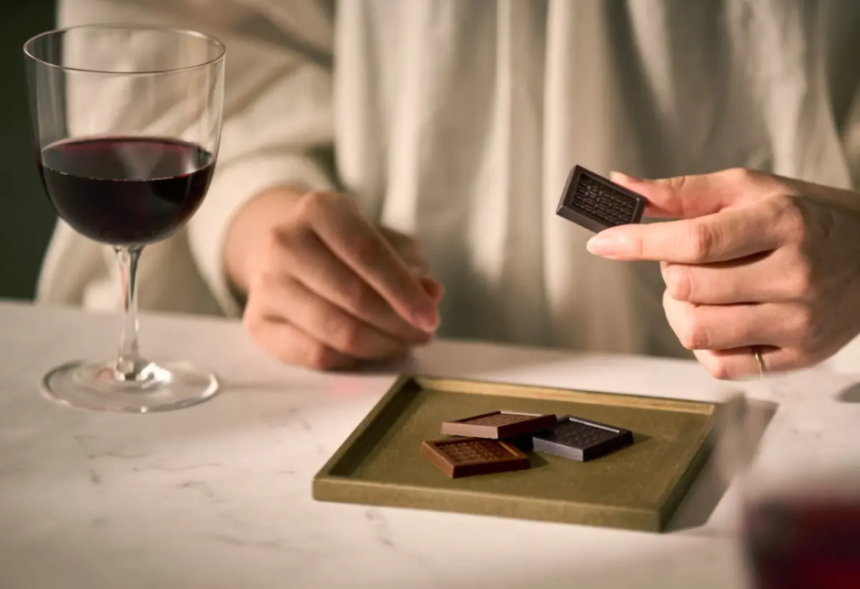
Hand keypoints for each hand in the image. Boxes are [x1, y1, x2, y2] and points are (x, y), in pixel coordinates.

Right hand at [226, 187, 442, 369]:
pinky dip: (350, 360)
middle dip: (397, 323)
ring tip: (402, 344)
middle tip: (423, 335)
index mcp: (319, 210)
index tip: (430, 317)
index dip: (403, 290)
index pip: (366, 252)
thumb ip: (412, 267)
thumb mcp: (387, 243)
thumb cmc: (348, 248)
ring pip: (335, 330)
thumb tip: (431, 294)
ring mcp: (266, 283)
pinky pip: (313, 354)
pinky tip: (368, 352)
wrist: (290, 251)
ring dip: (379, 345)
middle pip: (353, 296)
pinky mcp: (257, 321)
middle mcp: (285, 241)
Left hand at [585, 168, 859, 378]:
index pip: (696, 240)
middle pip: (688, 287)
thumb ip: (684, 193)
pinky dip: (704, 342)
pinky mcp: (798, 357)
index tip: (602, 241)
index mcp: (784, 223)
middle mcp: (795, 275)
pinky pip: (718, 364)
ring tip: (702, 290)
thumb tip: (623, 187)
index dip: (639, 241)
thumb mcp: (751, 190)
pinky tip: (722, 316)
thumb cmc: (806, 218)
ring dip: (680, 309)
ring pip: (696, 330)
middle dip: (671, 271)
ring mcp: (799, 322)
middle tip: (690, 259)